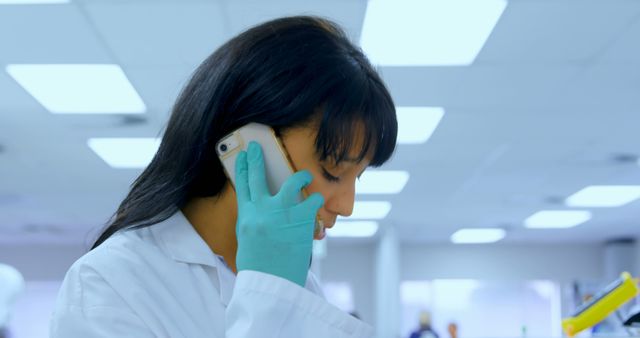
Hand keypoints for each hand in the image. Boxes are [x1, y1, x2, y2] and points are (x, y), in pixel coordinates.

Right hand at [234, 141, 323, 286]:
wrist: (271, 283)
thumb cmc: (259, 266)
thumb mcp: (247, 239)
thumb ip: (252, 219)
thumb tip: (258, 205)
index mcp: (247, 216)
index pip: (242, 185)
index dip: (244, 167)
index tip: (244, 155)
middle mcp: (262, 211)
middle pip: (259, 178)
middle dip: (258, 159)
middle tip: (258, 146)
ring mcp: (282, 213)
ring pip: (292, 183)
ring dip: (300, 177)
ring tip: (305, 176)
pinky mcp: (301, 220)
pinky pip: (312, 201)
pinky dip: (316, 199)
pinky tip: (317, 200)